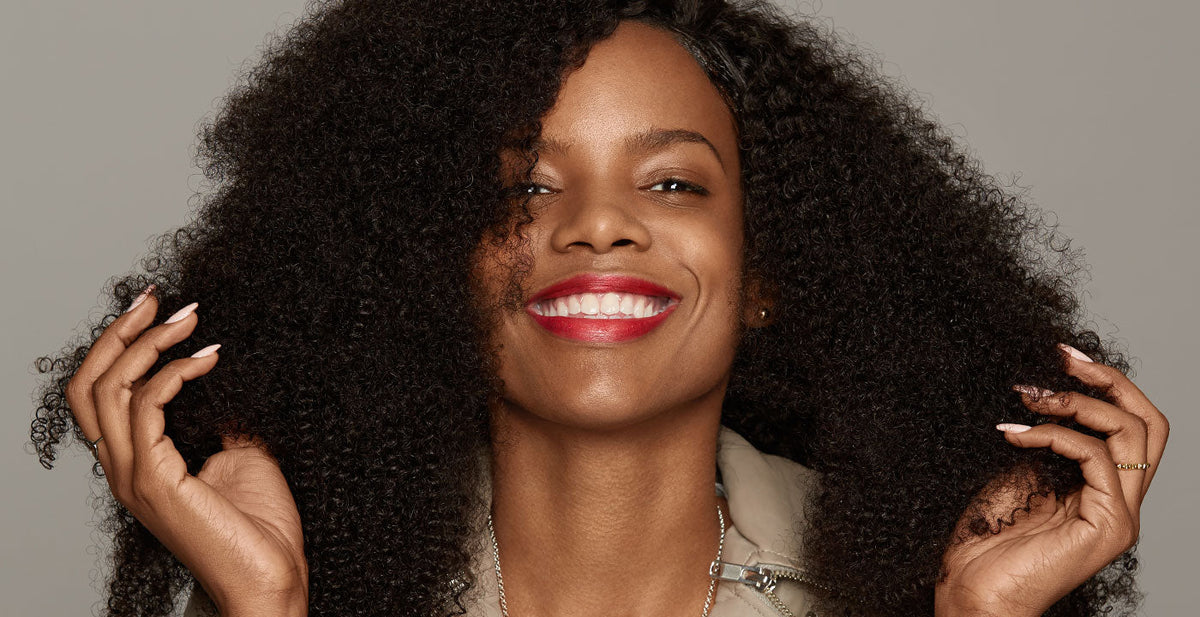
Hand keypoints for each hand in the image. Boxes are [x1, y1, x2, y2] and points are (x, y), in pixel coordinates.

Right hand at [66, 286, 307, 616]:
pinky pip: (147, 408)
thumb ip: (216, 416)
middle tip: (157, 297)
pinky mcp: (157, 481)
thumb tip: (217, 372)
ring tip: (193, 318)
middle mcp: (124, 470)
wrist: (272, 578)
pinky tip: (209, 359)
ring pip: (111, 389)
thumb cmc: (260, 526)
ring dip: (150, 343)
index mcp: (136, 464)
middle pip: (89, 385)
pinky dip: (175, 373)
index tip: (156, 308)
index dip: (119, 346)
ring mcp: (135, 477)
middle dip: (120, 332)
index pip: (99, 395)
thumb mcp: (238, 452)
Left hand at [936, 343, 1167, 616]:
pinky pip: (1097, 459)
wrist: (972, 592)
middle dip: (1109, 379)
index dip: (1103, 383)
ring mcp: (1119, 516)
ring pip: (1131, 434)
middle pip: (1149, 423)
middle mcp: (1122, 503)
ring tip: (1029, 397)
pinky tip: (1015, 434)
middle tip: (1062, 356)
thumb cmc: (986, 540)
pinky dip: (1055, 434)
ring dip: (1077, 403)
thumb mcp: (1019, 473)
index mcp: (1103, 490)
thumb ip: (1045, 442)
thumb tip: (1045, 396)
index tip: (1061, 354)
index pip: (1130, 425)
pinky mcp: (1107, 527)